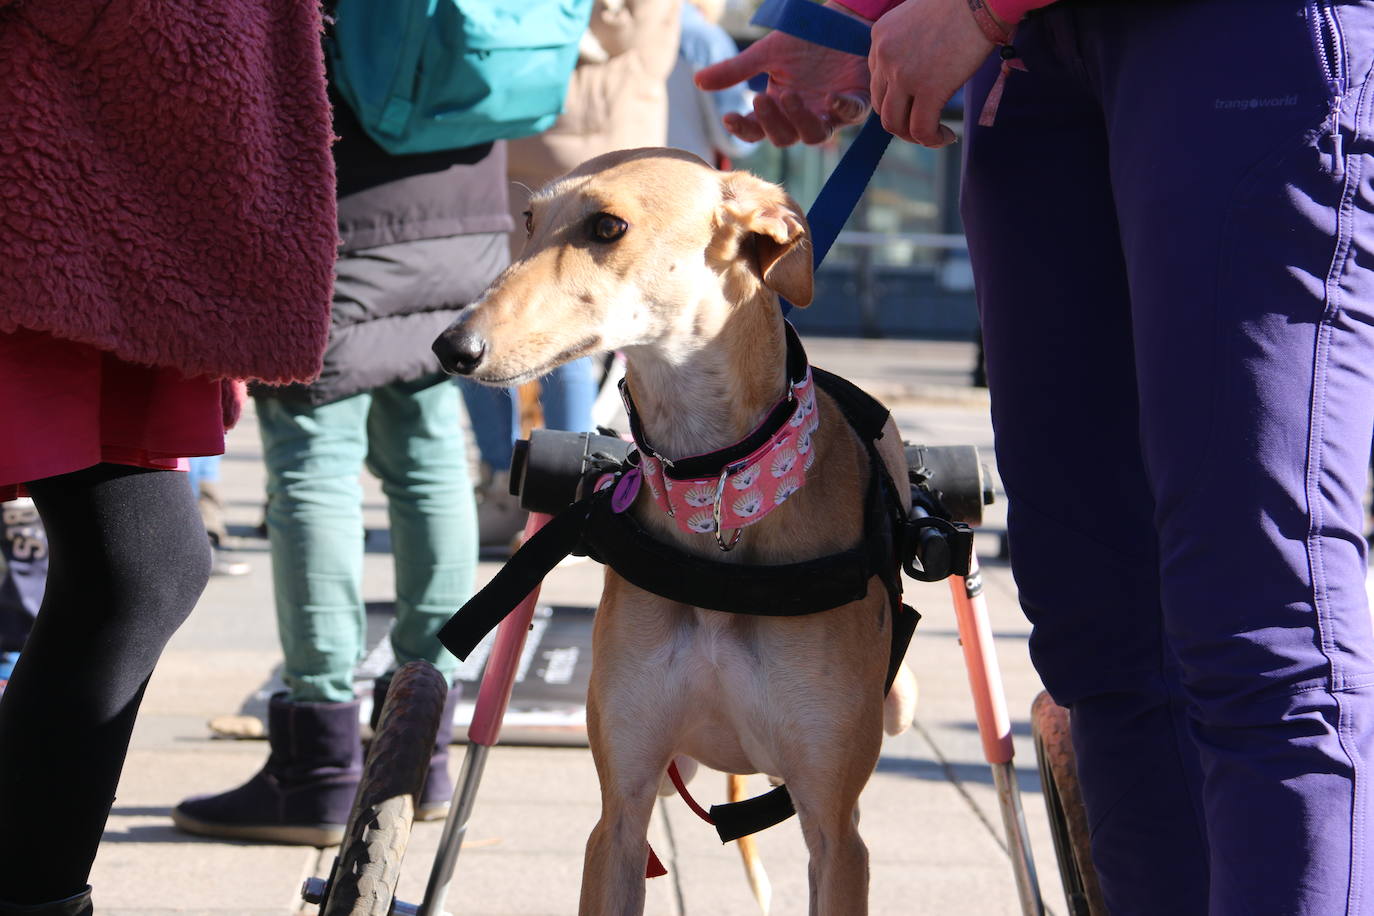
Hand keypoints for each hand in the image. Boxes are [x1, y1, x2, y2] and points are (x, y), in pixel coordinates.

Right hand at [694, 4, 871, 147]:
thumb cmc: (803, 39)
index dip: (743, 129)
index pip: (757, 131)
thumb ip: (735, 70)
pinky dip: (843, 108)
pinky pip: (853, 113)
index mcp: (780, 109)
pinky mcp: (858, 100)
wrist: (838, 20)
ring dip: (800, 119)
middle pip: (785, 138)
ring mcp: (831, 113)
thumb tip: (697, 81)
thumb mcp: (765, 53)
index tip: (728, 116)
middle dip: (772, 122)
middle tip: (761, 99)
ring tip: (789, 94)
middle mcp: (804, 117)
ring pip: (816, 135)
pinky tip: (832, 97)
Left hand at [870, 0, 998, 146]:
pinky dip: (933, 139)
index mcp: (880, 36)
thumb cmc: (962, 3)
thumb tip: (923, 68)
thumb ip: (911, 42)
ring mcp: (903, 74)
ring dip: (913, 135)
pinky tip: (948, 136)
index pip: (877, 81)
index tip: (918, 104)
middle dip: (902, 121)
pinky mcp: (928, 88)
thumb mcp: (921, 18)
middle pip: (881, 105)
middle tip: (926, 124)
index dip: (896, 99)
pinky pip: (921, 129)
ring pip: (894, 123)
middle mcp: (884, 55)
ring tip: (935, 135)